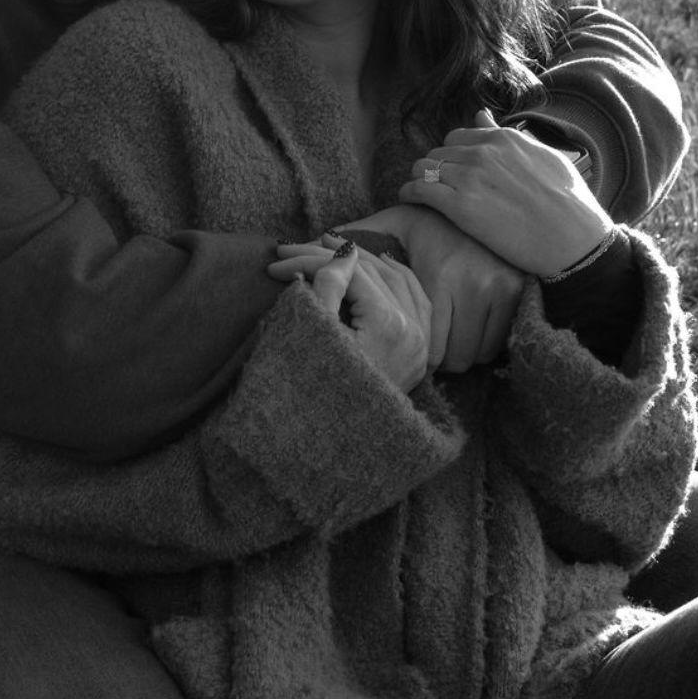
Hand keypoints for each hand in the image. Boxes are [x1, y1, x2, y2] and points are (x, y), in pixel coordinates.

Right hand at [268, 242, 430, 392]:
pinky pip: (416, 300)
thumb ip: (328, 286)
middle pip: (373, 272)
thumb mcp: (316, 335)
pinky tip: (377, 265)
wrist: (336, 450)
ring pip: (398, 280)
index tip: (276, 262)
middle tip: (295, 248)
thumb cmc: (317, 392)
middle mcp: (414, 331)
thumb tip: (344, 251)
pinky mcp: (420, 354)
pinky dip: (395, 278)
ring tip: (330, 248)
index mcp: (389, 325)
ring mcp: (421, 343)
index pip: (349, 273)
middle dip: (331, 256)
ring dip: (364, 261)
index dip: (310, 260)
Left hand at [320, 206, 524, 373]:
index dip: (414, 352)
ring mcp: (500, 290)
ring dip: (460, 352)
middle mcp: (474, 285)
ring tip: (444, 336)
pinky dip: (482, 343)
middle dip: (436, 358)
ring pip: (478, 355)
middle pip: (454, 358)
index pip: (429, 346)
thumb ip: (353, 240)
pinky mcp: (518, 292)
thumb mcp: (390, 223)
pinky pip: (499, 343)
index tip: (404, 346)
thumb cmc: (428, 217)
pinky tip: (467, 328)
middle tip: (424, 346)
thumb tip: (298, 245)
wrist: (480, 197)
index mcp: (439, 274)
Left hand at [399, 110, 611, 275]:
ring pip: (422, 168)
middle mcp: (482, 153)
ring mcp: (469, 178)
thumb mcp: (543, 156)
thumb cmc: (569, 202)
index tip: (451, 171)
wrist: (575, 239)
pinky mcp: (459, 206)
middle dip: (434, 168)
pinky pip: (418, 190)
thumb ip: (506, 136)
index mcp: (502, 139)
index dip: (451, 155)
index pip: (456, 137)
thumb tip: (481, 115)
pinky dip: (409, 194)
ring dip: (419, 179)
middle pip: (436, 153)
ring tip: (421, 193)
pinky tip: (409, 200)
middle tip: (437, 186)